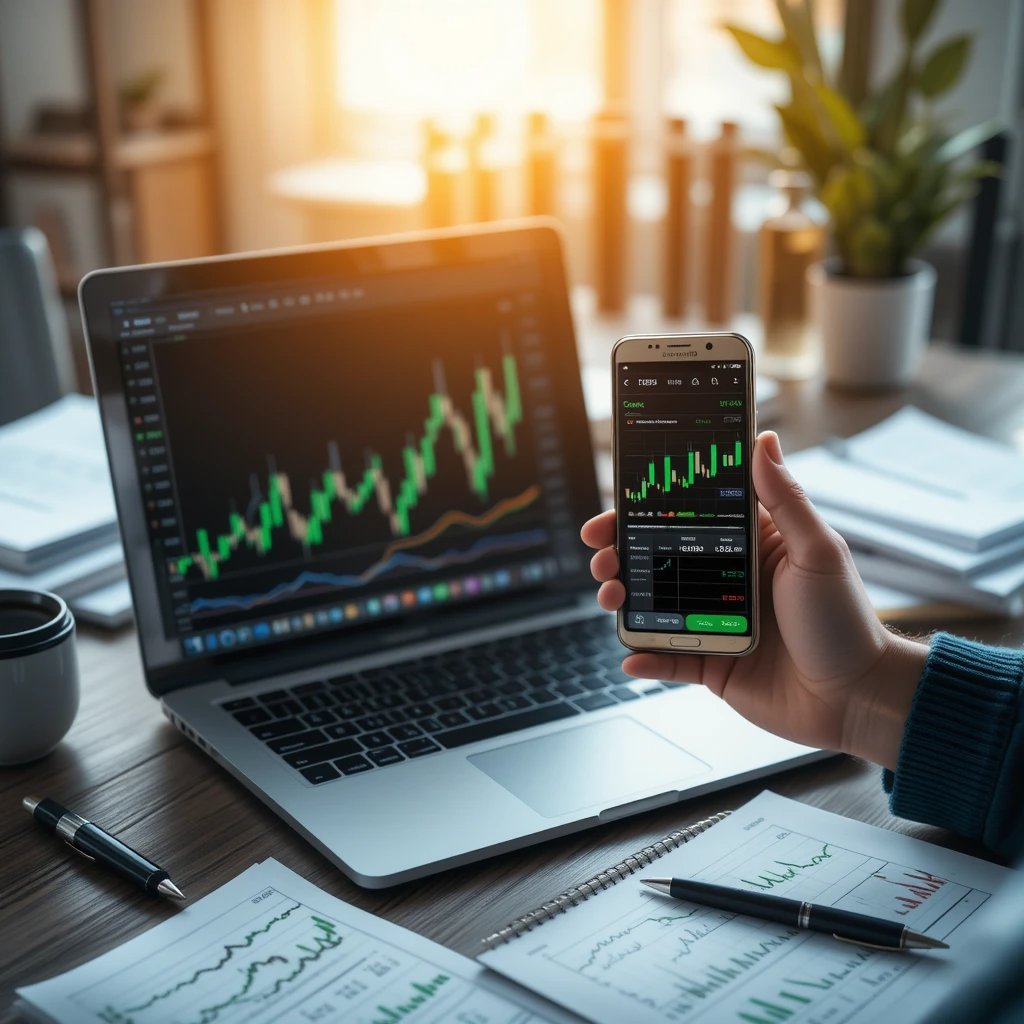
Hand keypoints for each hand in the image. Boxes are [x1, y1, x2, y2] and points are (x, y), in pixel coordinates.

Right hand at [581, 431, 926, 769]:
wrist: (856, 699)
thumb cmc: (846, 621)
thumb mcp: (817, 551)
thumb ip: (786, 498)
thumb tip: (763, 440)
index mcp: (749, 545)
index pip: (687, 515)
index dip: (647, 508)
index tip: (617, 503)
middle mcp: (725, 579)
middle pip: (657, 558)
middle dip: (620, 553)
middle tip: (601, 555)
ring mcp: (713, 621)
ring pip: (653, 604)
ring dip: (624, 599)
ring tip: (613, 599)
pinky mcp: (710, 662)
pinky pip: (667, 658)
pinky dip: (645, 658)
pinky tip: (632, 657)